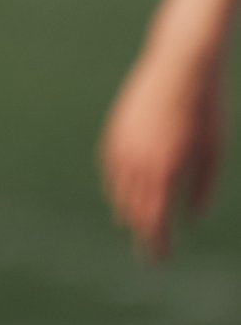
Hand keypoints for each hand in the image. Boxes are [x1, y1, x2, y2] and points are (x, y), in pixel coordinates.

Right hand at [100, 48, 223, 258]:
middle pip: (133, 209)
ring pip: (118, 190)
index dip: (156, 241)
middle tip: (149, 251)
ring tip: (133, 225)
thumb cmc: (206, 109)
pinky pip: (110, 167)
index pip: (155, 218)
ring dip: (125, 210)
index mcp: (166, 169)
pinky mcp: (115, 131)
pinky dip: (114, 185)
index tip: (159, 258)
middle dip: (142, 232)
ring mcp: (122, 145)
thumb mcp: (213, 151)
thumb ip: (202, 188)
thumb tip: (191, 219)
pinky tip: (120, 192)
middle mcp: (139, 162)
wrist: (179, 66)